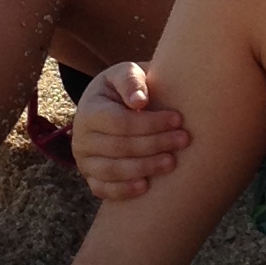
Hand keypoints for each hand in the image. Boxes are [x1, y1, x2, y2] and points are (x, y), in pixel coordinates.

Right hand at [70, 63, 190, 200]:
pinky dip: (123, 190)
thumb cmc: (125, 88)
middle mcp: (81, 138)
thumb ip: (131, 81)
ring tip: (172, 162)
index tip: (178, 119)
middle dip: (154, 144)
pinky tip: (146, 187)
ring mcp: (85, 161)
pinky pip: (103, 189)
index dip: (150, 123)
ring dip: (144, 168)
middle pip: (119, 147)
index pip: (120, 122)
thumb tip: (139, 102)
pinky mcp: (91, 178)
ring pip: (112, 170)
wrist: (111, 106)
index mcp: (89, 110)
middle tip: (184, 140)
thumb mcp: (126, 74)